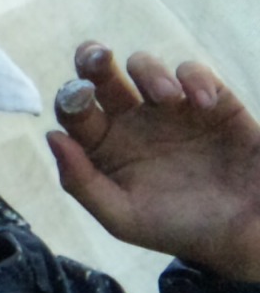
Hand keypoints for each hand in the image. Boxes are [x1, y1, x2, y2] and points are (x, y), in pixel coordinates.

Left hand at [49, 42, 259, 282]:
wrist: (244, 235)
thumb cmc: (177, 228)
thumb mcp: (123, 216)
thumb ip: (81, 181)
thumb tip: (52, 136)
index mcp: (103, 144)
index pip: (74, 110)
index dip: (71, 97)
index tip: (81, 97)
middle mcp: (130, 121)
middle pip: (99, 75)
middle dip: (93, 59)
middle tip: (99, 57)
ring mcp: (169, 108)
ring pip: (143, 66)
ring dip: (149, 71)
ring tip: (166, 97)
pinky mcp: (211, 102)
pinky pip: (194, 72)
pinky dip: (195, 78)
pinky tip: (202, 102)